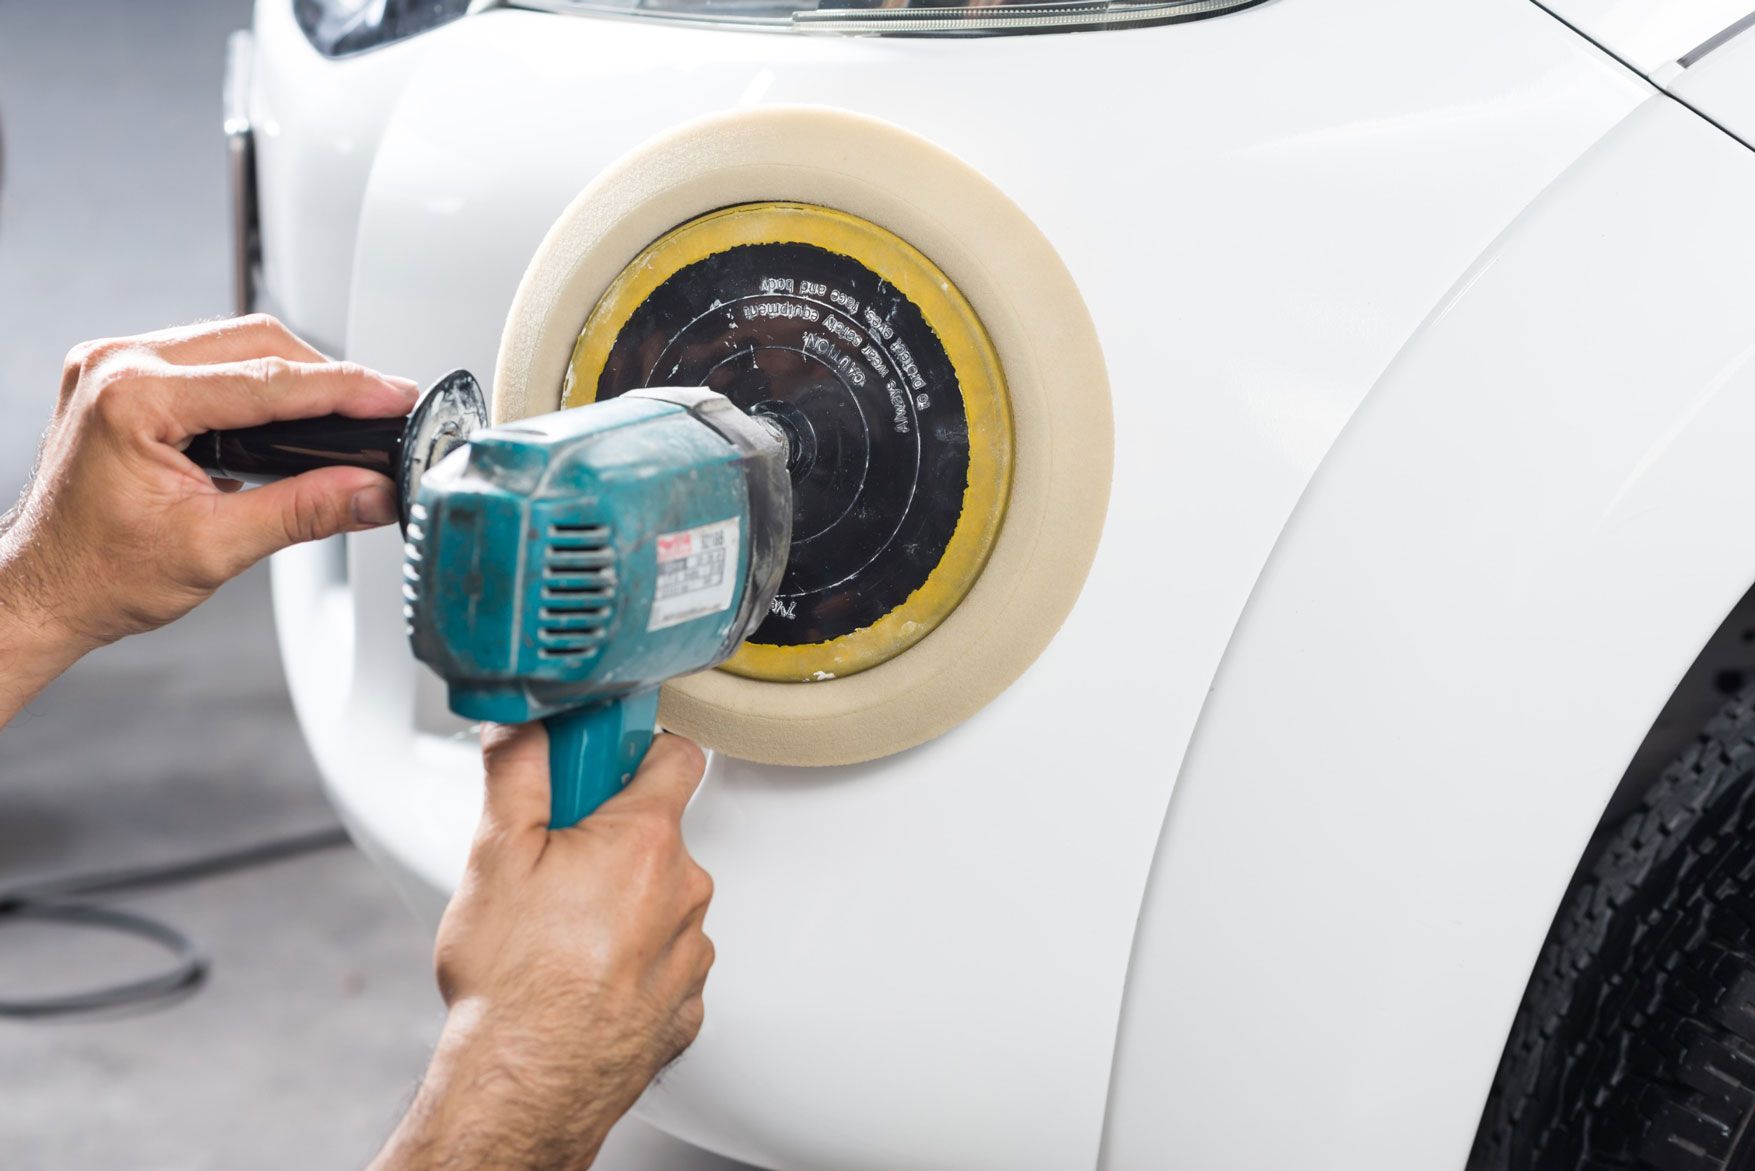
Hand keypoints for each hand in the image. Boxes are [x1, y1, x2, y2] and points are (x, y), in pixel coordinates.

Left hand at [0, 316, 415, 720]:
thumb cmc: (98, 575)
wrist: (42, 590)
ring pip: (235, 341)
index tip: (395, 396)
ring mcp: (114, 364)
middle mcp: (118, 366)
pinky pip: (206, 356)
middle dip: (325, 375)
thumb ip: (305, 511)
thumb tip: (371, 491)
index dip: (346, 389)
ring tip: (338, 413)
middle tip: (379, 406)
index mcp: (133, 399)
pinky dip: (254, 379)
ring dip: (292, 374)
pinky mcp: (121, 375)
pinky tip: (280, 411)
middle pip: (256, 341)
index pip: (269, 382)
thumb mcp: (216, 548)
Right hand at [373, 727, 715, 1170]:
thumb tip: (521, 722)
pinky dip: (633, 959)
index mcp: (645, 840)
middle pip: (659, 832)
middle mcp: (684, 889)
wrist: (524, 1083)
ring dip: (624, 901)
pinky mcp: (687, 1003)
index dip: (638, 748)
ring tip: (562, 930)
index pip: (678, 755)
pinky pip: (666, 959)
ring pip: (662, 898)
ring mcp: (691, 950)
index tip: (603, 760)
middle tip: (554, 862)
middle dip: (611, 836)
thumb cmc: (512, 980)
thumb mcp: (496, 854)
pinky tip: (585, 973)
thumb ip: (516, 770)